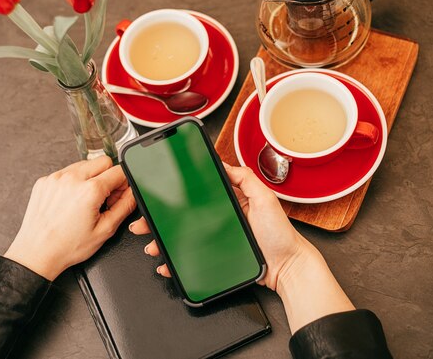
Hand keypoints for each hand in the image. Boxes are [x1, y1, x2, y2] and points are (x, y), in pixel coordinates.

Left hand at [4, 156, 135, 279]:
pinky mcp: (44, 181)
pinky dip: (73, 182)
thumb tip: (133, 193)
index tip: (120, 193)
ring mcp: (56, 178)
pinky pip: (66, 172)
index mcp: (90, 190)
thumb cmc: (67, 246)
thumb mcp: (105, 230)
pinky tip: (70, 200)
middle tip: (104, 196)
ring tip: (85, 200)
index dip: (124, 183)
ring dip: (90, 177)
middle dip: (108, 176)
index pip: (119, 170)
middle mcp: (72, 179)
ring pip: (84, 164)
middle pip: (103, 161)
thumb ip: (124, 207)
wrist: (36, 253)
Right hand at [129, 161, 353, 332]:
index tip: (159, 192)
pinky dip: (175, 261)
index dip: (177, 193)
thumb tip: (223, 163)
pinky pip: (190, 257)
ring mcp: (216, 239)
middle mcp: (220, 219)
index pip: (198, 193)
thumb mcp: (265, 198)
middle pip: (183, 216)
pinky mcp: (215, 257)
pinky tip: (166, 262)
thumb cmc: (280, 235)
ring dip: (162, 240)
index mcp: (229, 201)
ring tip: (152, 243)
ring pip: (181, 237)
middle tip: (144, 221)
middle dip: (160, 218)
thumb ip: (246, 179)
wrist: (287, 268)